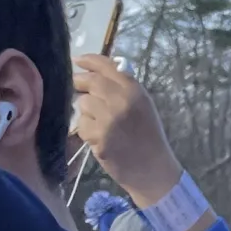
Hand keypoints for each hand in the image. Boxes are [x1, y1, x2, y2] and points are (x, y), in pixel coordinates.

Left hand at [70, 55, 184, 215]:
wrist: (153, 170)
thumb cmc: (148, 137)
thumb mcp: (143, 105)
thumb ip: (123, 87)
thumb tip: (96, 72)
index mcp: (135, 90)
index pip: (106, 67)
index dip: (89, 61)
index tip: (77, 60)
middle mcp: (122, 101)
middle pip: (90, 82)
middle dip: (80, 84)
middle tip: (77, 88)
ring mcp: (109, 119)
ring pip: (83, 103)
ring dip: (86, 111)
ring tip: (99, 122)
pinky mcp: (99, 136)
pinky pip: (81, 124)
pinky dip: (86, 130)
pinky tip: (99, 138)